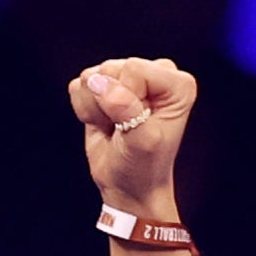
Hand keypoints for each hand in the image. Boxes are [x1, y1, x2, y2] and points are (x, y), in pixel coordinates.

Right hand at [69, 58, 194, 220]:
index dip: (127, 99)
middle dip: (109, 104)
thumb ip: (127, 111)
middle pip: (111, 68)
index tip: (137, 125)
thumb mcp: (142, 143)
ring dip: (96, 109)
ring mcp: (128, 77)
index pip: (133, 69)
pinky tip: (104, 125)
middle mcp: (155, 73)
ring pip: (91, 76)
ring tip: (115, 128)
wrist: (128, 187)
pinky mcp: (105, 86)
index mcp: (176, 83)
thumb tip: (102, 85)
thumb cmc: (143, 168)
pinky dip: (86, 110)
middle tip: (123, 129)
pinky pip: (78, 86)